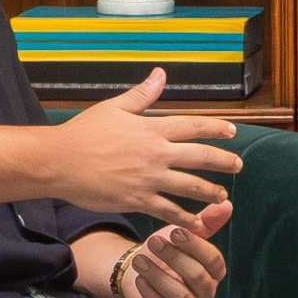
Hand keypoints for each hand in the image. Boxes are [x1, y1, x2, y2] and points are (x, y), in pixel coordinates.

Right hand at [50, 70, 244, 227]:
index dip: (216, 128)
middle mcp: (155, 153)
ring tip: (222, 196)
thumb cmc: (83, 132)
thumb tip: (160, 74)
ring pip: (189, 186)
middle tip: (238, 166)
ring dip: (210, 191)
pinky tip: (197, 223)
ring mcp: (148, 178)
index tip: (233, 131)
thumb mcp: (114, 107)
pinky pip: (168, 211)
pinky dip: (185, 218)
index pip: (192, 126)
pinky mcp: (137, 199)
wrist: (59, 161)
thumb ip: (142, 94)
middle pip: (200, 157)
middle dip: (223, 161)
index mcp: (151, 129)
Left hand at [88, 208, 230, 297]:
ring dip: (159, 277)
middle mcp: (206, 292)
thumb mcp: (182, 236)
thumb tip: (227, 202)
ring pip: (180, 296)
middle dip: (174, 258)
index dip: (195, 246)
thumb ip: (204, 222)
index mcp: (214, 271)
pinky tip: (139, 278)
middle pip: (197, 277)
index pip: (213, 260)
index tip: (175, 230)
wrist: (141, 275)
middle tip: (153, 241)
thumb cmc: (167, 253)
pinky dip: (150, 294)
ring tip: (139, 260)